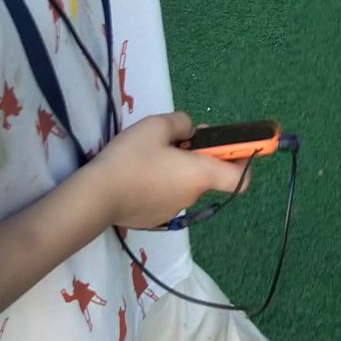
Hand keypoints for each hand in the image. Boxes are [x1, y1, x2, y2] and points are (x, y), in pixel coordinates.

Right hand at [86, 111, 246, 230]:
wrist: (97, 196)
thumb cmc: (131, 158)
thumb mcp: (156, 126)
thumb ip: (181, 122)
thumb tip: (189, 130)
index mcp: (200, 175)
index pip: (241, 178)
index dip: (244, 161)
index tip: (232, 145)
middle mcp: (193, 196)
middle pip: (207, 174)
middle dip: (200, 154)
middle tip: (178, 137)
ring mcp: (173, 210)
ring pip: (185, 184)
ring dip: (178, 168)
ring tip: (151, 152)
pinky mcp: (154, 217)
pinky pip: (166, 194)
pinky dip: (161, 182)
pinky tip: (138, 171)